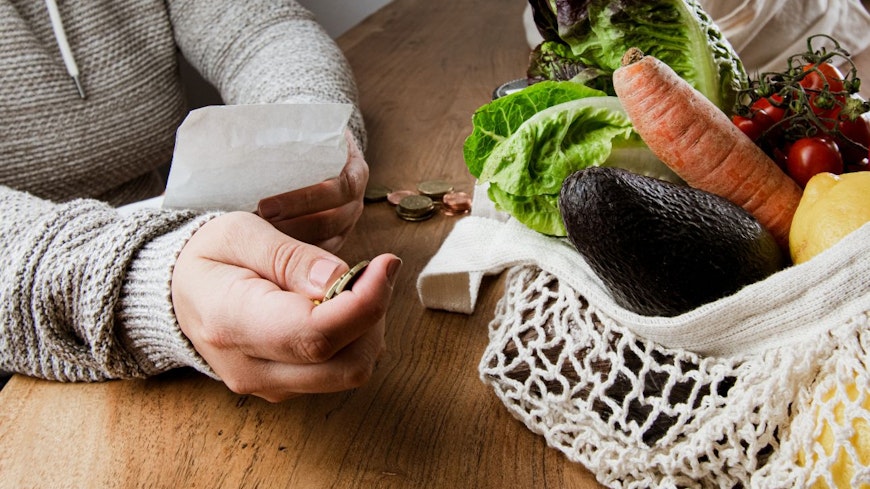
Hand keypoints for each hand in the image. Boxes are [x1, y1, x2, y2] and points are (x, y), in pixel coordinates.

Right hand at [171, 211, 401, 401]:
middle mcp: (251, 368)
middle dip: (373, 315)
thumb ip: (290, 257)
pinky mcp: (286, 389)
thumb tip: (338, 279)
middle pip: (346, 365)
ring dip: (368, 328)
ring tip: (348, 287)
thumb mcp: (240, 233)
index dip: (365, 302)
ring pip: (350, 372)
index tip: (387, 263)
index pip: (315, 333)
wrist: (181, 292)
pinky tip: (336, 307)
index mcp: (232, 323)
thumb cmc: (211, 255)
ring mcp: (269, 386)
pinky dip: (354, 339)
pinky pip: (339, 372)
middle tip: (369, 272)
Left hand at [256, 129, 367, 252]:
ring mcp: (348, 222)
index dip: (303, 200)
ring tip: (258, 241)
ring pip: (326, 242)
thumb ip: (287, 137)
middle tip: (256, 228)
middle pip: (332, 220)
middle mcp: (355, 200)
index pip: (338, 189)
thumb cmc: (306, 137)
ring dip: (292, 243)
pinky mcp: (336, 238)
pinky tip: (269, 254)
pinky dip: (296, 254)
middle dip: (292, 226)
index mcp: (354, 171)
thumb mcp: (303, 131)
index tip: (265, 205)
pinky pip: (319, 252)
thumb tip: (246, 141)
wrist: (320, 146)